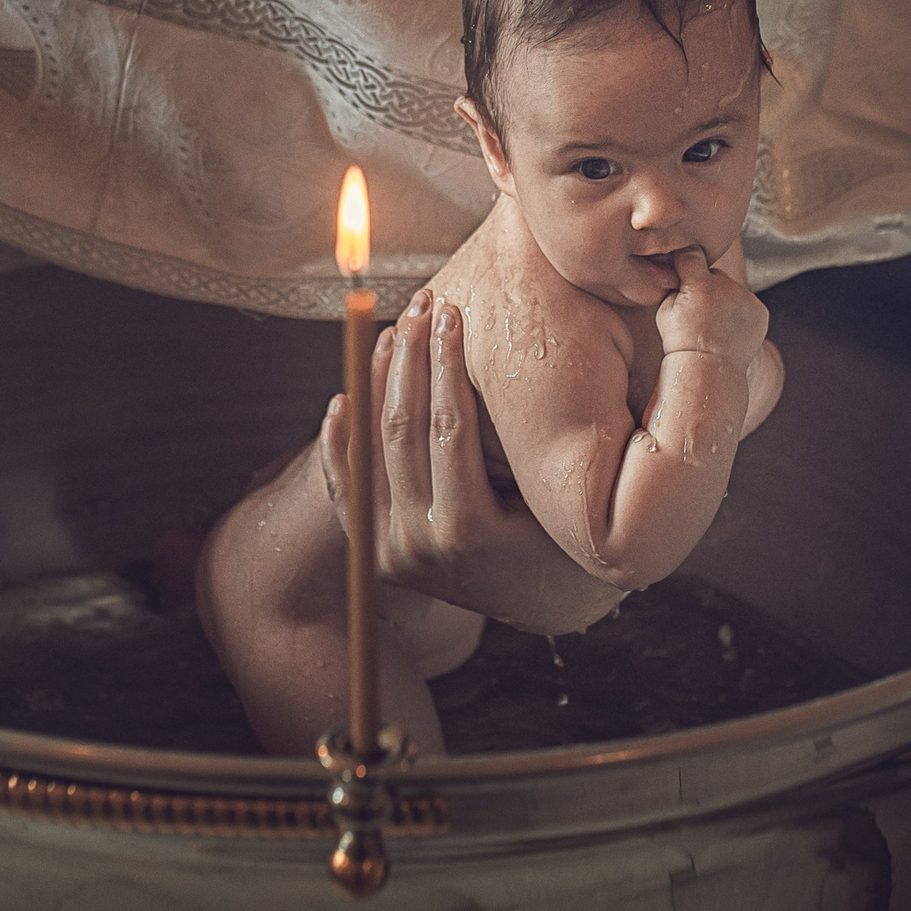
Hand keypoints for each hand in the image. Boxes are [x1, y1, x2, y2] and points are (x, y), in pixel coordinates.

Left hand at [321, 290, 621, 632]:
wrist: (545, 605)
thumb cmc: (571, 538)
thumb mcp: (565, 498)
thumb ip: (549, 444)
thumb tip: (566, 347)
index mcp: (471, 532)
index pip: (449, 429)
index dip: (447, 363)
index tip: (451, 312)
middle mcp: (422, 547)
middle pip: (402, 433)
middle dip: (411, 359)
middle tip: (420, 306)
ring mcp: (392, 554)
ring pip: (370, 452)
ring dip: (376, 385)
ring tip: (389, 334)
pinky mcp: (375, 556)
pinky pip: (345, 493)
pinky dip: (339, 445)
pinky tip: (342, 400)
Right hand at [654, 247, 767, 376]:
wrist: (707, 369)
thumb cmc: (679, 341)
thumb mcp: (664, 308)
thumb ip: (674, 282)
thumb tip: (680, 266)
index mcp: (699, 283)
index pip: (690, 253)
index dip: (684, 260)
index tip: (681, 267)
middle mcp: (727, 286)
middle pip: (714, 274)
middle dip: (705, 285)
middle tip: (697, 309)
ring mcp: (746, 298)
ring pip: (731, 289)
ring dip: (723, 298)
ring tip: (713, 323)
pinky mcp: (760, 311)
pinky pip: (746, 303)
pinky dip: (739, 312)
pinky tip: (728, 329)